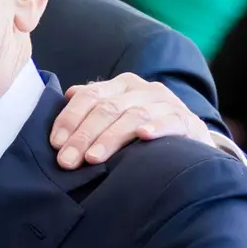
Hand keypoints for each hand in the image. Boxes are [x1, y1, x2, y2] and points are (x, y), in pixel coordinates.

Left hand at [52, 74, 213, 168]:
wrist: (191, 144)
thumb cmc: (144, 132)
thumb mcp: (117, 118)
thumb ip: (93, 109)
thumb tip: (66, 96)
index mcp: (122, 85)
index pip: (90, 96)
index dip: (70, 118)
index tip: (56, 143)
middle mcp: (144, 89)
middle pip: (108, 108)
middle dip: (84, 136)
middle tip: (67, 161)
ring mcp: (167, 103)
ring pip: (133, 115)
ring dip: (110, 138)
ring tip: (93, 158)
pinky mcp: (187, 121)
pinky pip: (170, 121)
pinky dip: (156, 127)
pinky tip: (143, 137)